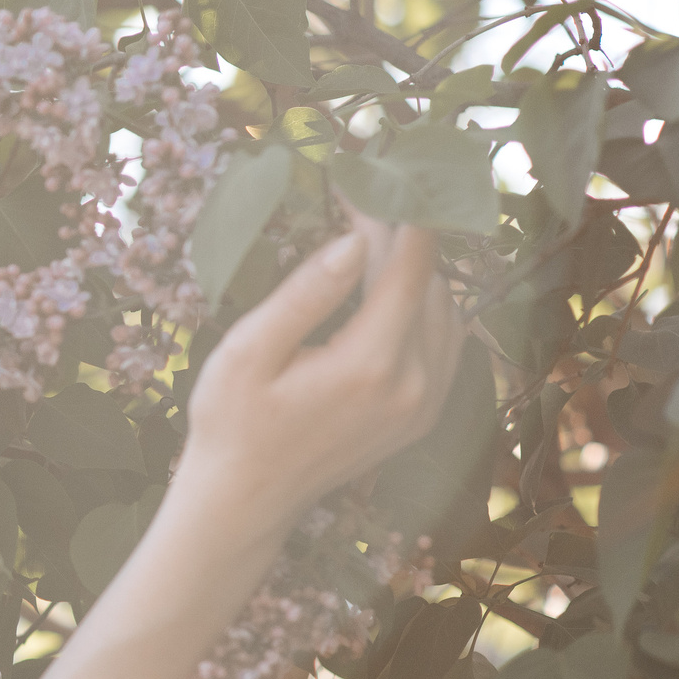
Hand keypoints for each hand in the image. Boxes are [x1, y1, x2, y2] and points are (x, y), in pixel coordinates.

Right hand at [181, 206, 465, 519]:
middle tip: (355, 207)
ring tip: (369, 246)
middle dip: (399, 239)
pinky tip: (387, 295)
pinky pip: (448, 344)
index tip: (365, 179)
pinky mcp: (424, 415)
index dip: (391, 213)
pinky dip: (424, 309)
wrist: (246, 499)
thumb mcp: (246, 352)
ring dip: (415, 273)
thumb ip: (304, 295)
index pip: (408, 265)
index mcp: (370, 364)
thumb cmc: (231, 421)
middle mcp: (414, 385)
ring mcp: (425, 404)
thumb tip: (352, 240)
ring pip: (448, 312)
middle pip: (431, 283)